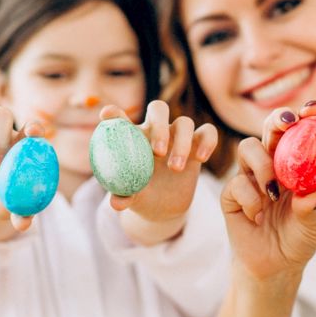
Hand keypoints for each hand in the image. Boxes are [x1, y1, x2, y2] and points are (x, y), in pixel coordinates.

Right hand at [0, 105, 45, 240]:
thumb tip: (24, 223)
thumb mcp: (14, 210)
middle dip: (1, 131)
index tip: (33, 134)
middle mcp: (0, 136)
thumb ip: (22, 214)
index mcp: (21, 146)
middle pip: (2, 114)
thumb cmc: (4, 204)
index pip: (31, 127)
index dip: (34, 126)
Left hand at [102, 100, 217, 240]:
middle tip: (158, 152)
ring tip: (175, 168)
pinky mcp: (197, 145)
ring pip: (184, 123)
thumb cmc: (139, 194)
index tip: (107, 115)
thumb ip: (123, 196)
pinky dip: (207, 141)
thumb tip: (116, 204)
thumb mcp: (130, 197)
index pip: (121, 117)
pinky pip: (208, 132)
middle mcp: (156, 131)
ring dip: (181, 143)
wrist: (161, 206)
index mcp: (132, 137)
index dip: (114, 113)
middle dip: (159, 127)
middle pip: (159, 109)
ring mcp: (177, 136)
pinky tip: (201, 158)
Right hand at [221, 103, 315, 279]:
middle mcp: (271, 165)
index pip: (298, 133)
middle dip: (277, 121)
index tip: (315, 109)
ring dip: (262, 164)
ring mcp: (249, 178)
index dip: (305, 117)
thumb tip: (312, 194)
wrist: (275, 267)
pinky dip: (250, 199)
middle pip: (268, 129)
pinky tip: (258, 217)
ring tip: (273, 191)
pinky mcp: (231, 195)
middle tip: (287, 125)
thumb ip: (312, 209)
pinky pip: (235, 184)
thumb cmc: (298, 239)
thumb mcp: (312, 225)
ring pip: (247, 148)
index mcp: (295, 165)